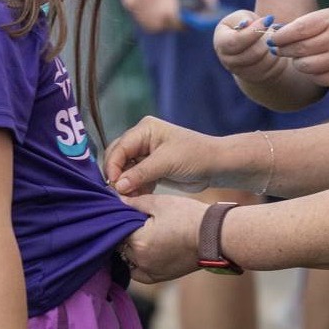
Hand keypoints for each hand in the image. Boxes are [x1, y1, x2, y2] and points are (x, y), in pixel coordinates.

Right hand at [105, 116, 219, 195]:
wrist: (216, 166)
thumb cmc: (194, 156)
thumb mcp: (166, 162)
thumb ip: (140, 173)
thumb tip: (118, 186)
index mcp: (144, 130)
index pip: (119, 147)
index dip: (113, 166)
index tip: (114, 185)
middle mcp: (142, 140)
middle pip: (118, 157)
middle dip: (117, 175)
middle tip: (119, 193)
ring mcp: (146, 154)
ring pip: (125, 170)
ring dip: (126, 184)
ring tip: (129, 198)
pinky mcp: (151, 168)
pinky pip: (135, 179)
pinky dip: (135, 188)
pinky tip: (139, 197)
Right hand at [120, 0, 217, 31]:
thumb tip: (213, 6)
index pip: (173, 18)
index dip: (183, 23)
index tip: (190, 22)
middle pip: (160, 25)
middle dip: (170, 24)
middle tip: (178, 17)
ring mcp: (134, 3)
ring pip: (149, 25)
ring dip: (160, 23)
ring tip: (166, 11)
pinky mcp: (127, 3)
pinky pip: (141, 18)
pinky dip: (150, 17)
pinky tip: (155, 6)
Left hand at [121, 194, 205, 282]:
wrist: (213, 236)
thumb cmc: (188, 217)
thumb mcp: (160, 202)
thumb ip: (135, 202)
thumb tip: (117, 199)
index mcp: (139, 241)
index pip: (116, 229)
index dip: (119, 219)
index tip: (126, 213)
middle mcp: (141, 260)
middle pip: (120, 245)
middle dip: (124, 234)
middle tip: (136, 222)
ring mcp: (150, 271)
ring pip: (127, 259)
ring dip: (129, 249)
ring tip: (141, 236)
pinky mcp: (159, 278)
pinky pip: (138, 273)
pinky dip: (137, 264)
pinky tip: (143, 252)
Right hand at [213, 10, 289, 84]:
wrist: (253, 44)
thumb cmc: (247, 26)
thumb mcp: (243, 16)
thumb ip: (243, 18)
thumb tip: (245, 24)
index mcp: (220, 40)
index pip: (235, 41)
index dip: (253, 32)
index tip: (268, 20)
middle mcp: (226, 58)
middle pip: (252, 53)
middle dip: (266, 40)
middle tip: (274, 28)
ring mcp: (238, 71)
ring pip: (263, 62)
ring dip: (272, 48)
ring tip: (274, 37)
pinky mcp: (252, 78)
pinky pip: (269, 69)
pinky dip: (275, 57)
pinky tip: (275, 48)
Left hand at [268, 8, 328, 87]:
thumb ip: (304, 25)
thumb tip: (275, 31)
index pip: (298, 29)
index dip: (281, 35)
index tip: (272, 37)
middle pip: (299, 48)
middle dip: (283, 49)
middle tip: (277, 48)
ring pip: (304, 65)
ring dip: (297, 62)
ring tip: (300, 56)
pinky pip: (316, 78)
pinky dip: (312, 73)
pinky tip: (318, 64)